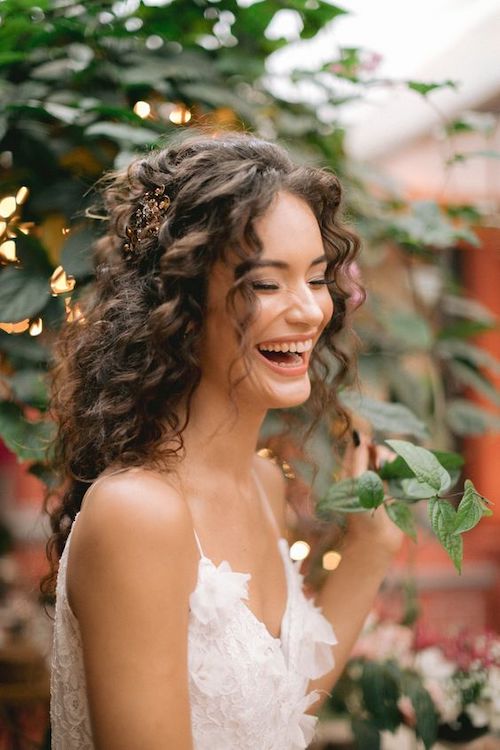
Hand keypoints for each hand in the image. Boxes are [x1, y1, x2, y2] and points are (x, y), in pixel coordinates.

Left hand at [339, 429, 403, 555]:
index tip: (369, 439)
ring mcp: (379, 481)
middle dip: (379, 452)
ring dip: (391, 460)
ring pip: (387, 460)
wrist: (378, 540)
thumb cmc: (362, 513)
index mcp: (350, 473)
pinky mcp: (393, 489)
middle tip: (381, 463)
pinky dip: (401, 468)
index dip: (362, 440)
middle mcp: (364, 475)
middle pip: (373, 451)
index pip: (355, 448)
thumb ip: (359, 460)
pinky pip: (398, 471)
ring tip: (390, 470)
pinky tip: (402, 472)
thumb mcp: (358, 484)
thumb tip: (359, 436)